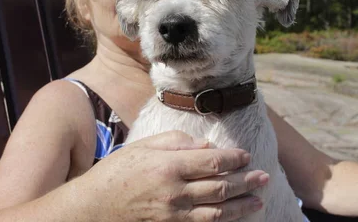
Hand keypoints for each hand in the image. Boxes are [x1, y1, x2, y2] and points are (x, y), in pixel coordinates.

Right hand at [79, 130, 268, 221]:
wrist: (92, 209)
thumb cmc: (116, 173)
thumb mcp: (142, 147)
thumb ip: (175, 142)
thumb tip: (207, 145)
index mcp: (169, 166)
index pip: (213, 162)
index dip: (234, 159)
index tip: (246, 156)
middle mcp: (175, 192)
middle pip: (220, 187)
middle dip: (246, 182)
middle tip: (264, 177)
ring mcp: (174, 216)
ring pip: (217, 211)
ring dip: (241, 206)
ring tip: (259, 201)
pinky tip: (234, 218)